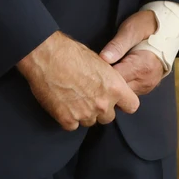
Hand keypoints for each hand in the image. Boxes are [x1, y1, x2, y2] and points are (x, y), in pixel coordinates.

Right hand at [17, 32, 138, 130]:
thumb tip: (107, 86)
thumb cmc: (71, 53)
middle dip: (100, 110)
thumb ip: (108, 80)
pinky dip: (67, 117)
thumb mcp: (99, 62)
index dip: (123, 104)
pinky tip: (61, 103)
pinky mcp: (67, 119)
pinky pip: (72, 125)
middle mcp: (103, 104)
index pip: (132, 106)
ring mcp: (85, 114)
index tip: (116, 101)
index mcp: (115, 87)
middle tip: (87, 96)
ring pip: (89, 122)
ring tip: (71, 97)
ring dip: (83, 113)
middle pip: (108, 117)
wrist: (46, 56)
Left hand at [99, 11, 166, 97]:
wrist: (168, 29)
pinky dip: (119, 88)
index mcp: (142, 66)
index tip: (90, 67)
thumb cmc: (147, 26)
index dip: (100, 75)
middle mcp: (145, 80)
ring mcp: (146, 86)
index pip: (115, 80)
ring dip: (111, 87)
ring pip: (122, 96)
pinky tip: (111, 76)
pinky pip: (128, 93)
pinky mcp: (145, 87)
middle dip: (104, 84)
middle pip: (118, 92)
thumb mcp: (131, 30)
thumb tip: (103, 59)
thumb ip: (117, 45)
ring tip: (102, 73)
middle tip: (92, 71)